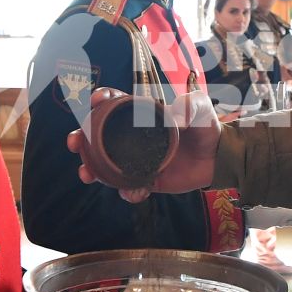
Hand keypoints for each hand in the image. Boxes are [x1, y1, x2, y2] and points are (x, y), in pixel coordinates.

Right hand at [68, 88, 219, 201]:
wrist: (218, 158)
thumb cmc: (205, 127)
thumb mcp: (201, 109)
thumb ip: (191, 106)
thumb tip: (174, 117)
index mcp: (141, 115)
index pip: (114, 104)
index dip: (102, 99)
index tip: (97, 99)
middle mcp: (133, 137)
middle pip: (98, 137)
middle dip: (80, 138)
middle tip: (73, 142)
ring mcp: (137, 160)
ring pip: (105, 166)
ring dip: (91, 169)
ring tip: (86, 174)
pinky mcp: (146, 180)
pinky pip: (129, 188)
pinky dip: (128, 192)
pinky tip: (134, 192)